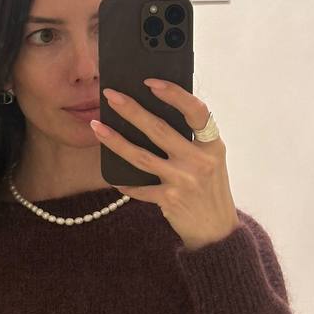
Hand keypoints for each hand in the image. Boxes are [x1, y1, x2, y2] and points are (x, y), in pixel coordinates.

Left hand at [90, 79, 238, 250]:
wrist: (216, 231)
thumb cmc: (210, 190)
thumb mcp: (211, 161)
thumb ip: (192, 140)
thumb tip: (156, 113)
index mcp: (212, 145)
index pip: (196, 111)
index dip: (174, 94)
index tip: (151, 82)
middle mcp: (199, 161)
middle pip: (159, 129)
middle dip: (131, 110)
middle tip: (110, 96)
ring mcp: (184, 181)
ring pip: (142, 156)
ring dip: (116, 141)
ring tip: (96, 126)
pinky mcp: (170, 199)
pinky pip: (139, 188)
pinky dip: (125, 183)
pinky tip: (112, 176)